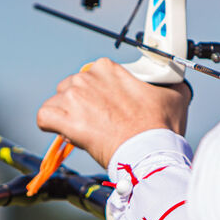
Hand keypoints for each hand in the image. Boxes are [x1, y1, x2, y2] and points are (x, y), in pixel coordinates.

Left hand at [36, 58, 191, 167]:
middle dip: (82, 105)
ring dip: (67, 116)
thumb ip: (169, 83)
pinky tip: (66, 134)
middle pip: (73, 88)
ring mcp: (73, 97)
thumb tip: (174, 82)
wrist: (149, 151)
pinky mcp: (62, 118)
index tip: (110, 109)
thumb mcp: (175, 95)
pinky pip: (44, 117)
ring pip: (58, 103)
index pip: (94, 77)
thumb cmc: (160, 126)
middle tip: (99, 123)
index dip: (100, 95)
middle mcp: (87, 77)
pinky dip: (52, 126)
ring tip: (86, 132)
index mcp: (108, 68)